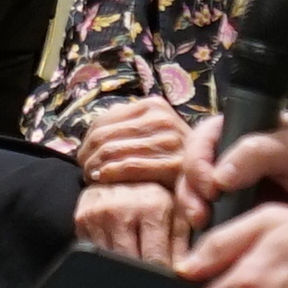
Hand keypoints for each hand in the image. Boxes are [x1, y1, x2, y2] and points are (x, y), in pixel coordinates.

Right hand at [71, 176, 182, 267]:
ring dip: (122, 267)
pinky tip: (116, 248)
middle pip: (130, 264)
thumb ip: (184, 242)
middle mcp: (122, 208)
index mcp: (152, 205)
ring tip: (134, 259)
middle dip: (141, 276)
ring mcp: (98, 214)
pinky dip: (106, 258)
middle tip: (149, 278)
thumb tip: (185, 272)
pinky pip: (94, 253)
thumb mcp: (177, 212)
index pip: (155, 260)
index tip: (164, 282)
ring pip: (109, 262)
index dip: (160, 277)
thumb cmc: (154, 194)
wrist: (121, 171)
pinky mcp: (81, 219)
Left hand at [75, 98, 192, 190]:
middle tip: (85, 172)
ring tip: (92, 178)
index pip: (103, 122)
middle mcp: (164, 119)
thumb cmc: (167, 157)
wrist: (204, 178)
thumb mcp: (146, 132)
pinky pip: (130, 167)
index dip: (86, 142)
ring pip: (113, 152)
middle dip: (88, 157)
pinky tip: (103, 181)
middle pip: (105, 137)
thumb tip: (92, 137)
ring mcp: (171, 141)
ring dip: (95, 168)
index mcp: (153, 106)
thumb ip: (122, 126)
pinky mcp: (175, 165)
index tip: (82, 159)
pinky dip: (111, 174)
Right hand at [192, 112, 287, 221]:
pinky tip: (213, 242)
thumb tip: (219, 178)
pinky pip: (215, 221)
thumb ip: (258, 153)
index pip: (201, 142)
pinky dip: (209, 231)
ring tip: (206, 229)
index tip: (210, 188)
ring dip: (195, 213)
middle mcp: (230, 157)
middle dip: (190, 194)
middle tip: (202, 216)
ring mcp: (234, 188)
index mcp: (239, 131)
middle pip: (191, 172)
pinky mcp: (241, 215)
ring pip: (198, 198)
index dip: (197, 164)